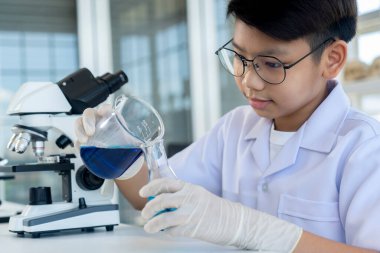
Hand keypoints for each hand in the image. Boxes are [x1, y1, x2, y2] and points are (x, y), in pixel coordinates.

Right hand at [74, 104, 143, 179]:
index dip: (104, 108)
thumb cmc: (126, 146)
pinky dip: (77, 143)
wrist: (120, 159)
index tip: (104, 112)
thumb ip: (135, 142)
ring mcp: (89, 130)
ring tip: (84, 140)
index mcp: (110, 117)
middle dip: (88, 120)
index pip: (106, 108)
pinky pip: (76, 139)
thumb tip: (142, 146)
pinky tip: (80, 148)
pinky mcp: (83, 142)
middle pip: (89, 113)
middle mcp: (98, 121)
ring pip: (79, 123)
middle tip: (91, 132)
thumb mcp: (131, 142)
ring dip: (79, 130)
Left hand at [139, 178, 302, 251]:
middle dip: (149, 208)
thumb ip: (179, 196)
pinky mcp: (192, 228)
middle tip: (145, 213)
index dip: (151, 187)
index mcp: (189, 187)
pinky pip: (172, 230)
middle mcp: (189, 198)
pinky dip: (166, 231)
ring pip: (164, 217)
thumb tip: (159, 201)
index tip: (143, 193)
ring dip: (153, 223)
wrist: (233, 221)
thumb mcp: (197, 195)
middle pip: (162, 200)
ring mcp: (190, 213)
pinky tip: (166, 231)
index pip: (166, 183)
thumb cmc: (214, 208)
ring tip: (149, 226)